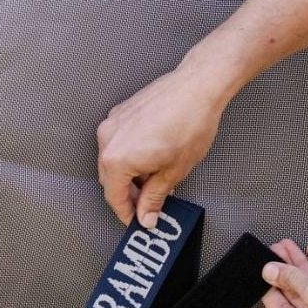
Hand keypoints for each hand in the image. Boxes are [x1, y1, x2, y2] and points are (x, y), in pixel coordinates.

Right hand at [96, 63, 227, 228]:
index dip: (127, 214)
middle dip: (129, 195)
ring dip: (131, 174)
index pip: (114, 198)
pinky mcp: (121, 112)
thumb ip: (154, 198)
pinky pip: (119, 142)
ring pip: (114, 160)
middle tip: (148, 204)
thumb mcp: (173, 172)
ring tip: (156, 178)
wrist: (199, 86)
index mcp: (117, 159)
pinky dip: (131, 154)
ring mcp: (113, 123)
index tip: (137, 221)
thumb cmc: (190, 122)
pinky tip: (152, 157)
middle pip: (110, 180)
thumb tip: (147, 214)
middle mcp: (108, 140)